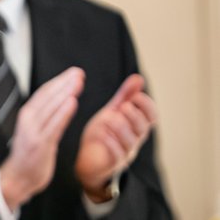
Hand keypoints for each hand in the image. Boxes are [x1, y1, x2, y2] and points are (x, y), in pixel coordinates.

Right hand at [0, 67, 83, 209]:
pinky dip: (63, 113)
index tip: (73, 73)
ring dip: (65, 93)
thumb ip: (47, 116)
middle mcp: (28, 120)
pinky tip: (72, 102)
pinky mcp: (40, 144)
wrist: (18, 177)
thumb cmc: (29, 154)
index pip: (43, 92)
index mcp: (27, 115)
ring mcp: (33, 132)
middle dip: (63, 83)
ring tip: (78, 82)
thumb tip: (61, 100)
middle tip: (79, 72)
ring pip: (50, 107)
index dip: (58, 81)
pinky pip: (54, 125)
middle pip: (47, 96)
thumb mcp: (36, 130)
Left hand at [76, 74, 155, 201]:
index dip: (146, 105)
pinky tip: (102, 134)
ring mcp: (126, 152)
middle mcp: (135, 139)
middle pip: (143, 128)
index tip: (135, 95)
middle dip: (135, 116)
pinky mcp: (113, 163)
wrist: (88, 157)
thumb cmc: (104, 132)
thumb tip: (138, 78)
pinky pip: (116, 154)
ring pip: (130, 141)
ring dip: (121, 128)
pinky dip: (110, 143)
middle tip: (124, 106)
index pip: (152, 116)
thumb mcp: (113, 110)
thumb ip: (125, 96)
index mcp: (136, 125)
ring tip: (109, 118)